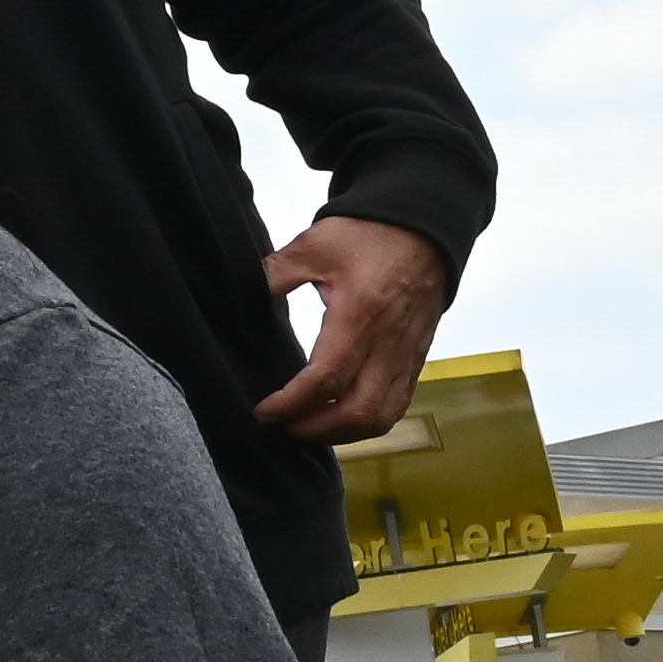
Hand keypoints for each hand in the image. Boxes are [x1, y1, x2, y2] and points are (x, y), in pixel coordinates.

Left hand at [256, 214, 449, 441]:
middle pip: (358, 411)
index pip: (327, 379)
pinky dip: (367, 422)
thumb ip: (274, 273)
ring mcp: (407, 355)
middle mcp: (389, 344)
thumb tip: (239, 294)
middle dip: (315, 429)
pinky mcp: (416, 359)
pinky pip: (397, 405)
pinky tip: (340, 419)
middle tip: (281, 426)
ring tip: (306, 428)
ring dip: (342, 433)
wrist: (424, 228)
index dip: (292, 404)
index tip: (264, 411)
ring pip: (382, 416)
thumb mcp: (314, 245)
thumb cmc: (369, 235)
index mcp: (360, 316)